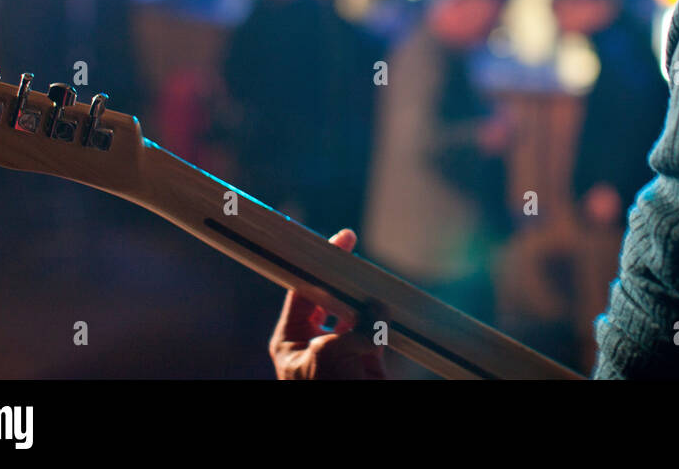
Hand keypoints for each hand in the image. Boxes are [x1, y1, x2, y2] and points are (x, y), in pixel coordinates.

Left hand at [269, 228, 387, 379]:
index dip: (313, 265)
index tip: (331, 243)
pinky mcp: (364, 361)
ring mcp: (339, 351)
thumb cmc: (323, 390)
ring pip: (353, 312)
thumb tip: (379, 308)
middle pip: (327, 298)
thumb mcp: (332, 354)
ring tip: (370, 275)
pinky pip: (375, 331)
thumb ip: (357, 326)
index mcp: (290, 340)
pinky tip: (388, 301)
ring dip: (364, 297)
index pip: (300, 292)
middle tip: (351, 251)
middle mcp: (313, 342)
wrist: (348, 435)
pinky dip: (383, 319)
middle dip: (341, 278)